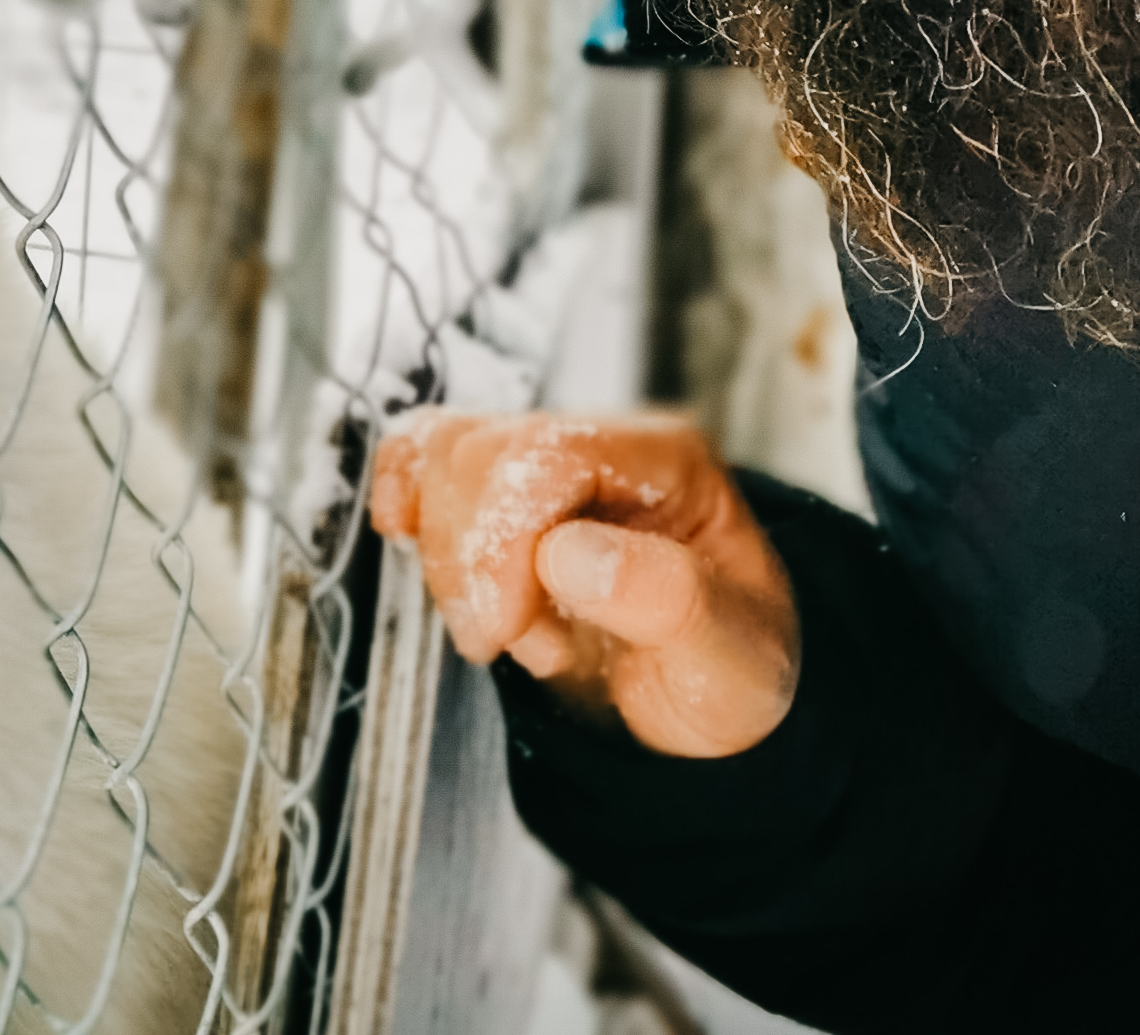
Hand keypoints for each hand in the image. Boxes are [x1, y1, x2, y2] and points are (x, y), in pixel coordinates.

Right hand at [368, 411, 799, 759]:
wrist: (702, 697)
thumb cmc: (725, 670)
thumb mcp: (734, 661)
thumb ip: (668, 602)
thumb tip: (568, 552)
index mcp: (669, 461)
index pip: (547, 452)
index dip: (500, 536)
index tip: (499, 629)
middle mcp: (600, 442)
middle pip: (480, 451)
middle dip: (470, 561)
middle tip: (510, 643)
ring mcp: (540, 459)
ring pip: (439, 453)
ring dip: (448, 556)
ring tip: (507, 625)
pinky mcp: (493, 488)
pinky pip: (419, 454)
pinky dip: (405, 501)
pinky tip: (416, 546)